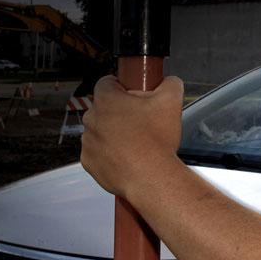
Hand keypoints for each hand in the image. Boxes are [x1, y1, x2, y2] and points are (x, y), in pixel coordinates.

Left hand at [80, 75, 184, 200]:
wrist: (150, 177)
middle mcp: (92, 118)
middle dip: (120, 111)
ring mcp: (88, 141)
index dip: (123, 85)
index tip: (134, 94)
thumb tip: (169, 82)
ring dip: (114, 132)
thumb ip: (170, 83)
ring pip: (100, 129)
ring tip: (137, 141)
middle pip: (104, 107)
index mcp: (107, 100)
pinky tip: (128, 155)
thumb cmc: (156, 141)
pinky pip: (98, 151)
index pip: (107, 82)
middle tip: (141, 119)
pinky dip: (109, 152)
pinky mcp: (89, 161)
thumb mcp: (172, 101)